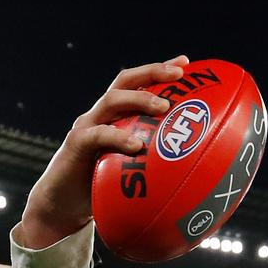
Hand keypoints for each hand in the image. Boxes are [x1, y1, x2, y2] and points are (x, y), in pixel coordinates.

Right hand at [18, 55, 189, 248]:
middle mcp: (102, 114)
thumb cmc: (104, 187)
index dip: (159, 71)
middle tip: (179, 74)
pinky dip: (117, 137)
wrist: (64, 205)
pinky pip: (97, 135)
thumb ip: (159, 163)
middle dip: (152, 72)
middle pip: (125, 82)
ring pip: (112, 100)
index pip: (138, 84)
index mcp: (117, 116)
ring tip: (163, 106)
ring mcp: (87, 126)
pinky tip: (136, 145)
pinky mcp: (75, 145)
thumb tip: (203, 172)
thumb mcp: (136, 170)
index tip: (186, 62)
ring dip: (139, 99)